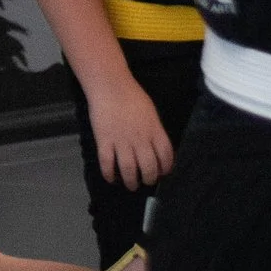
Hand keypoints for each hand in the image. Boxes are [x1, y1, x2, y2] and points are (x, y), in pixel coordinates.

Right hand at [87, 75, 173, 190]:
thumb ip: (155, 131)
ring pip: (129, 170)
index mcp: (155, 132)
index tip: (162, 172)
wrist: (110, 86)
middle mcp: (140, 140)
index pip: (166, 157)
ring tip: (131, 185)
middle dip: (148, 179)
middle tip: (145, 181)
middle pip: (148, 168)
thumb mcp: (151, 113)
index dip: (165, 168)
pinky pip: (107, 163)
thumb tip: (156, 147)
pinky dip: (109, 174)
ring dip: (131, 181)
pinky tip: (111, 178)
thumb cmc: (132, 96)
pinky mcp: (104, 141)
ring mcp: (121, 142)